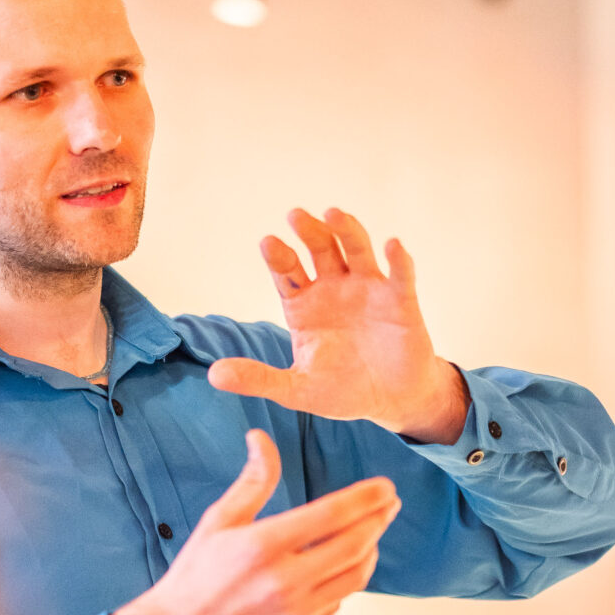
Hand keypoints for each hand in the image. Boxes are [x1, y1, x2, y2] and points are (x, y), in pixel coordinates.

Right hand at [107, 428, 398, 614]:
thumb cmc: (196, 574)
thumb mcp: (219, 521)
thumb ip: (253, 481)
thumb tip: (262, 438)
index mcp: (263, 546)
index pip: (333, 513)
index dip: (367, 497)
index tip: (386, 486)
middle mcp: (285, 581)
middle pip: (355, 544)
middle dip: (379, 520)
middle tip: (390, 504)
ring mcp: (296, 613)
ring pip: (356, 576)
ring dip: (371, 550)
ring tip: (372, 533)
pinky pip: (339, 602)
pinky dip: (347, 580)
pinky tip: (344, 566)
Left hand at [206, 207, 468, 443]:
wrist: (389, 401)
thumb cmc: (342, 390)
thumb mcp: (296, 389)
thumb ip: (259, 379)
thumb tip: (214, 376)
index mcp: (304, 303)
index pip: (287, 271)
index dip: (278, 256)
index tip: (268, 243)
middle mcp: (334, 287)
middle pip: (320, 249)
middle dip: (309, 231)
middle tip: (295, 216)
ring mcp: (368, 289)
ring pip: (356, 250)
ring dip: (346, 230)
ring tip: (333, 214)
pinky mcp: (400, 300)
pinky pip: (400, 275)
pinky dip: (398, 259)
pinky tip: (392, 245)